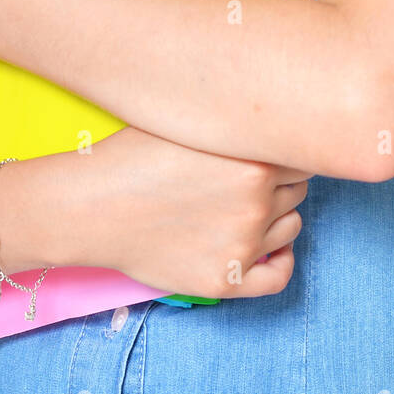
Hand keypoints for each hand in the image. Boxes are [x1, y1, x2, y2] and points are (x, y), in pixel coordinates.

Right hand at [83, 126, 309, 299]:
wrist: (92, 206)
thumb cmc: (133, 156)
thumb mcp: (190, 120)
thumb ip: (236, 120)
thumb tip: (270, 113)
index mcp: (254, 157)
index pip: (301, 152)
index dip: (286, 150)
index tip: (271, 151)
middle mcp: (257, 200)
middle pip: (298, 187)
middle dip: (281, 181)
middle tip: (251, 177)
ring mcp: (243, 243)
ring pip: (292, 226)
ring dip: (279, 216)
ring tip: (248, 207)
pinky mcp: (226, 280)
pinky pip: (279, 276)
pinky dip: (282, 262)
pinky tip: (271, 249)